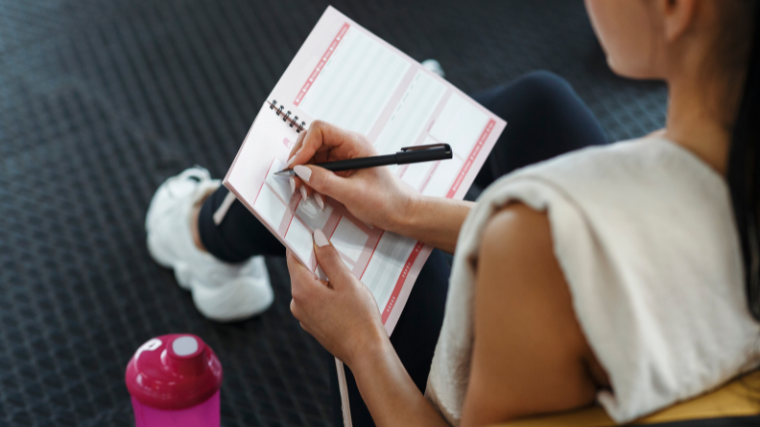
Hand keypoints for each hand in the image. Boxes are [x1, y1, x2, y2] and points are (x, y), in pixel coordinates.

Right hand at [287, 121, 416, 230]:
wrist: (400, 212)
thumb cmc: (385, 201)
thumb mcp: (353, 194)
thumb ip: (325, 181)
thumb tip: (300, 170)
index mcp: (354, 143)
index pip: (320, 130)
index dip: (304, 146)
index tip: (296, 166)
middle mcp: (347, 146)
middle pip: (312, 141)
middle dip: (300, 161)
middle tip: (294, 181)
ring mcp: (342, 157)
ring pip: (312, 157)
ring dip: (304, 174)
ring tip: (304, 192)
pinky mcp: (340, 170)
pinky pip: (318, 169)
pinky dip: (311, 181)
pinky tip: (313, 194)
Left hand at [287, 229, 388, 364]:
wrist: (366, 353)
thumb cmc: (359, 318)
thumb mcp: (347, 282)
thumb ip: (329, 258)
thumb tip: (316, 238)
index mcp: (302, 290)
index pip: (294, 257)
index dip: (302, 242)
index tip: (312, 233)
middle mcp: (297, 304)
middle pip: (302, 272)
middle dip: (319, 263)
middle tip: (340, 260)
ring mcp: (303, 316)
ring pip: (310, 287)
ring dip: (325, 281)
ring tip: (347, 285)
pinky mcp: (312, 325)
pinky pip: (315, 302)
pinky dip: (326, 296)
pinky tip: (345, 300)